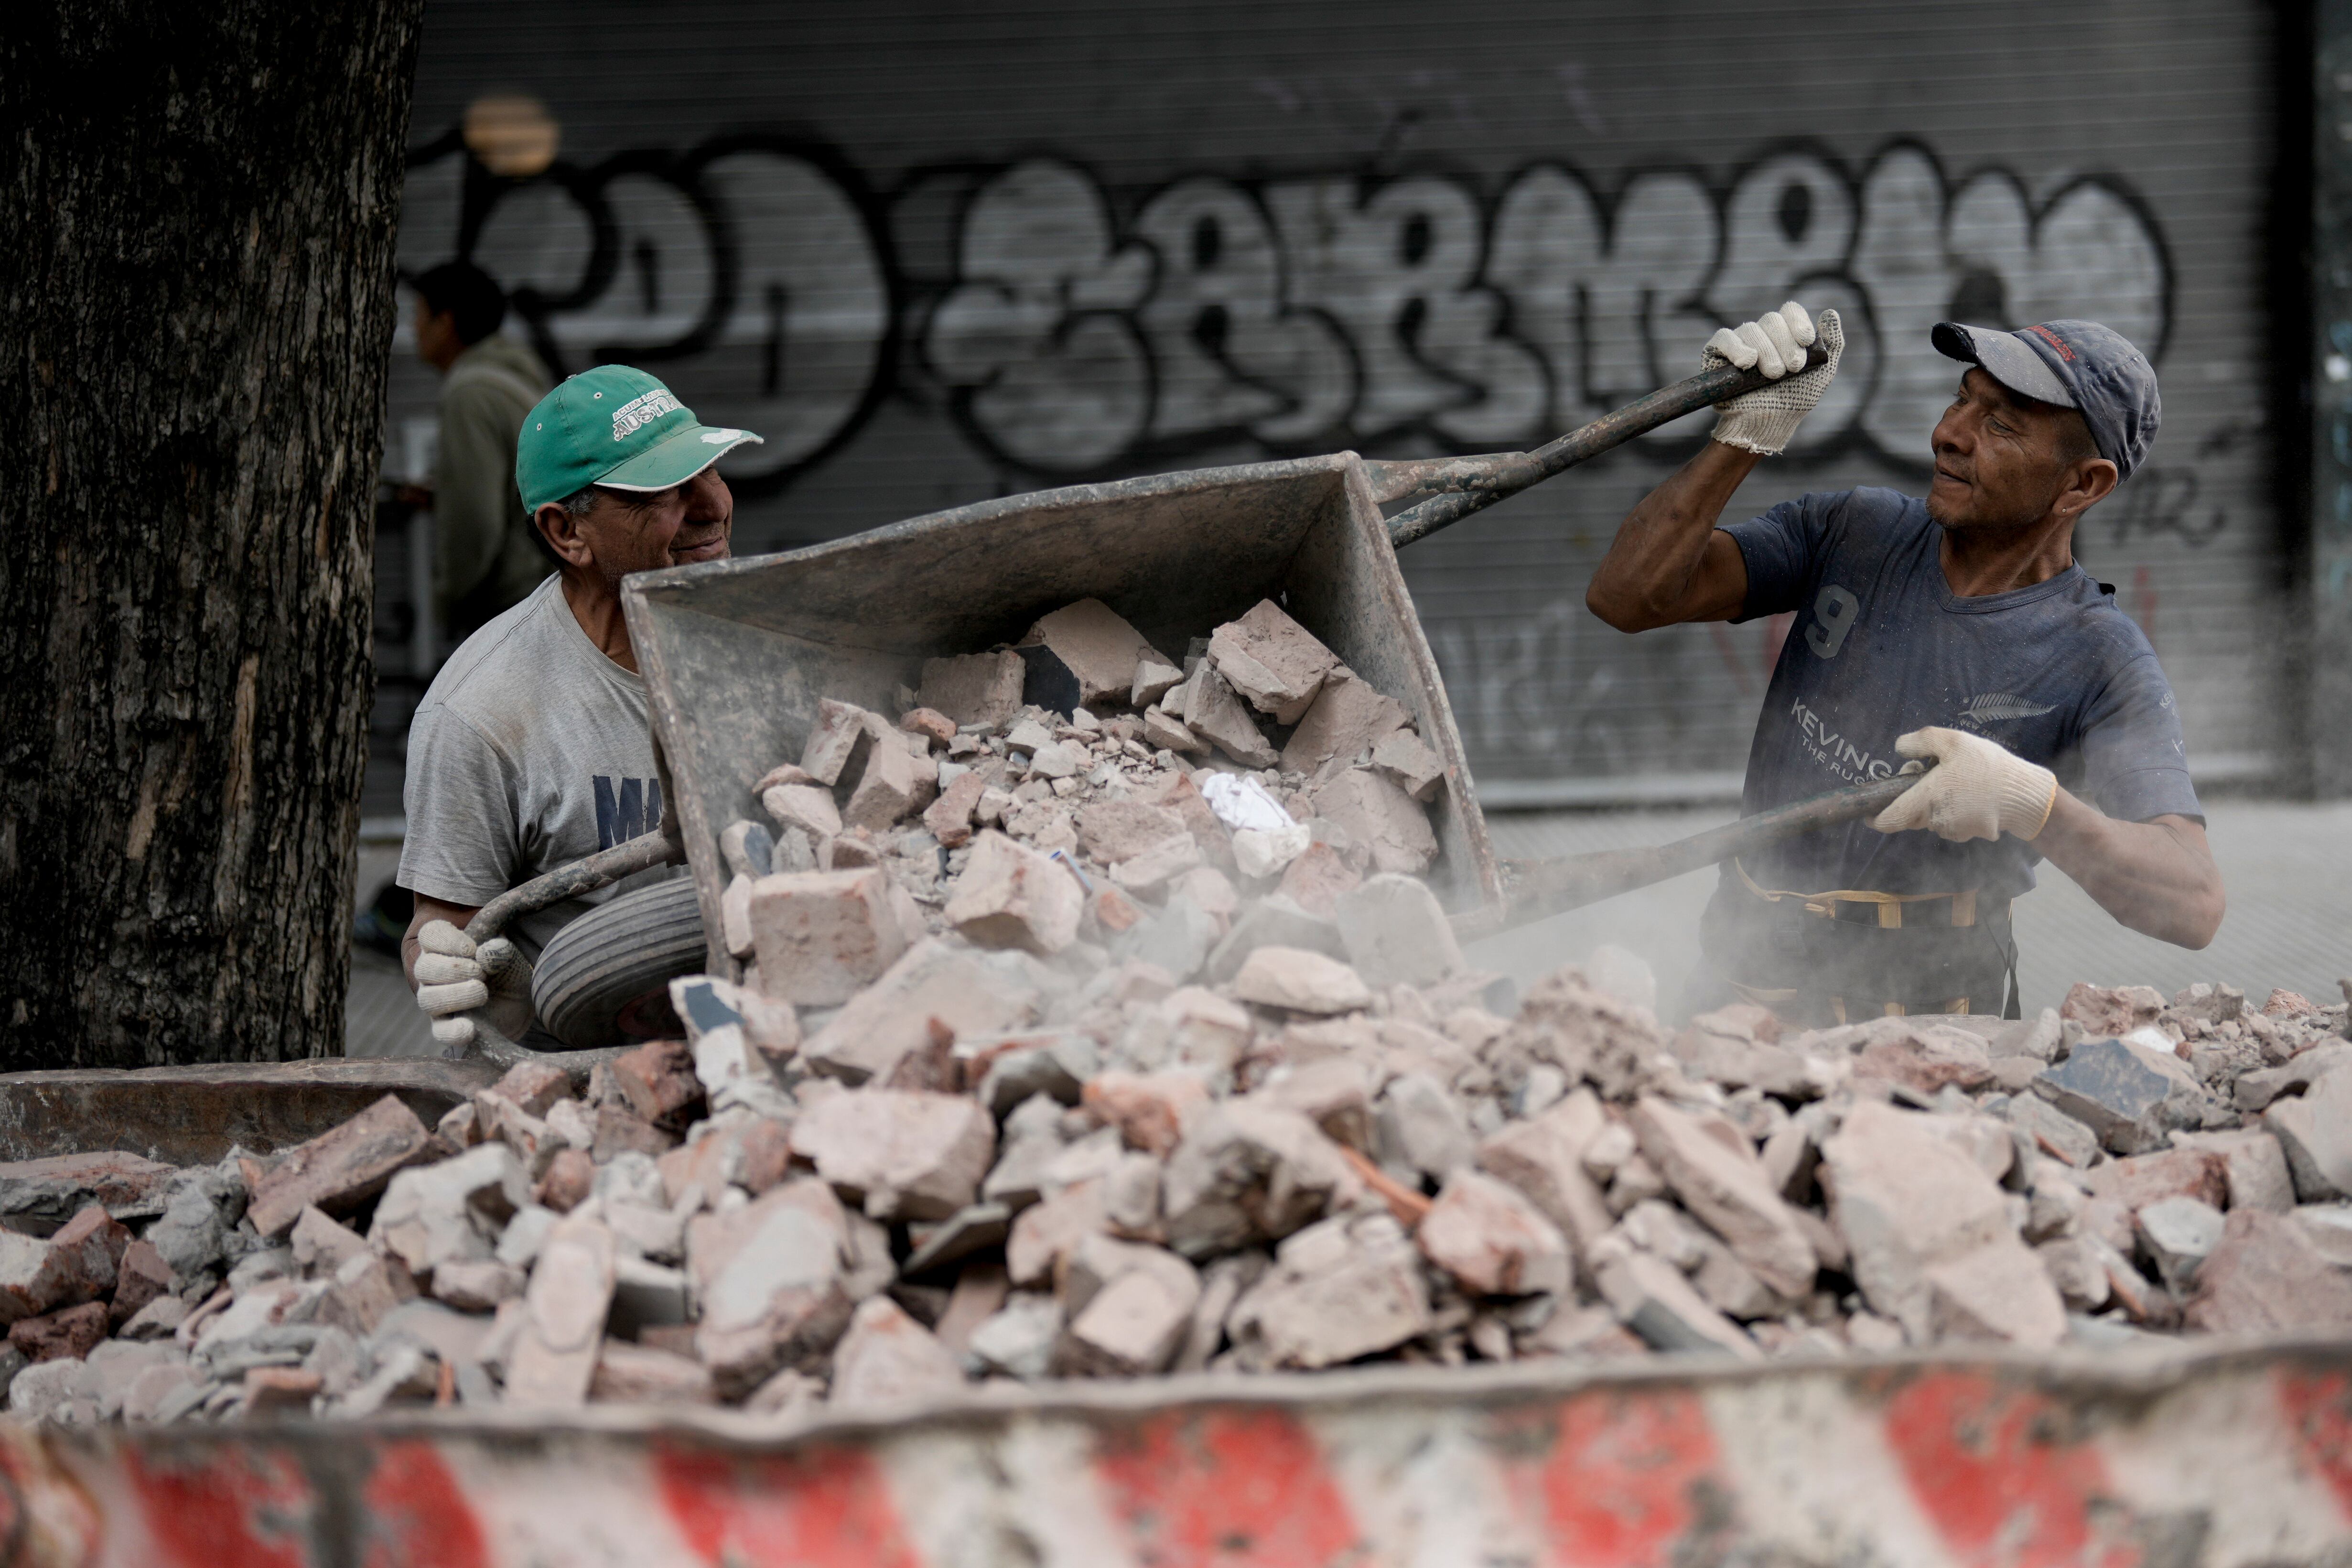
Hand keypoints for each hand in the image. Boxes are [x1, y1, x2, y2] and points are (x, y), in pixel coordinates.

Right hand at [413, 921, 533, 1045]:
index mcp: (443, 945)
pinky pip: (439, 1031)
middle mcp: (432, 972)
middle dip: (453, 969)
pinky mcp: (446, 1026)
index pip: (429, 935)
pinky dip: (452, 1031)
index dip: (446, 941)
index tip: (471, 949)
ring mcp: (435, 1000)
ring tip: (482, 993)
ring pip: (427, 999)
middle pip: (423, 968)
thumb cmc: (506, 969)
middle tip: (481, 973)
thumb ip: (500, 950)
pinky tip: (469, 1028)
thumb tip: (484, 953)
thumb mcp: (510, 955)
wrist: (520, 1000)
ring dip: (455, 995)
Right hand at [1704, 303, 1842, 455]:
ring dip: (1766, 352)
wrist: (1766, 426)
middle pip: (1772, 319)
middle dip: (1785, 344)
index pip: (1790, 311)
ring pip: (1750, 329)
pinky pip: (1724, 338)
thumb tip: (1831, 312)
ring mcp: (1739, 342)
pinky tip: (1747, 363)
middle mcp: (1762, 334)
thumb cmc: (1793, 401)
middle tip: (1792, 369)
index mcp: (1785, 333)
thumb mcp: (1821, 373)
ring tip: (1772, 376)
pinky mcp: (1716, 353)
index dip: (1798, 322)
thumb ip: (1831, 344)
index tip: (1806, 341)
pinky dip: (1736, 348)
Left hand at [1872, 727, 2057, 842]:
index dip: (1876, 818)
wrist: (2027, 795)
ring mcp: (1955, 831)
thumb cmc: (1987, 765)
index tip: (1870, 811)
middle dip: (1911, 797)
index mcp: (1926, 800)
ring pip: (1932, 818)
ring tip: (1955, 779)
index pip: (1889, 821)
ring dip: (1934, 802)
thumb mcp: (1953, 741)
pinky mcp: (1972, 834)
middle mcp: (1936, 821)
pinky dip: (1953, 809)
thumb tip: (1898, 748)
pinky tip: (1970, 793)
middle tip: (1927, 772)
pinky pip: (1952, 823)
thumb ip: (1921, 742)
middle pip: (1910, 816)